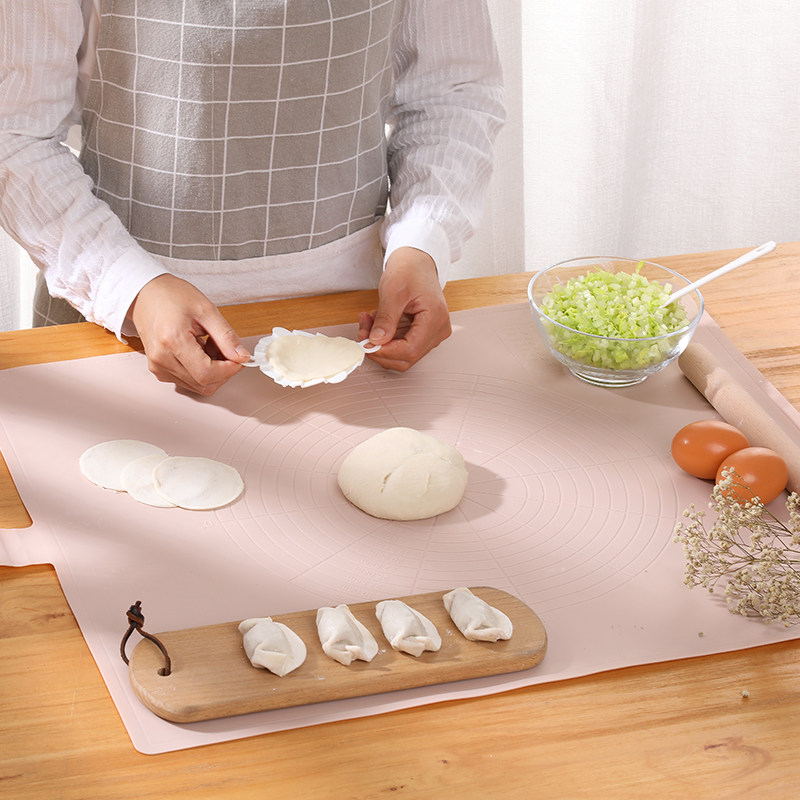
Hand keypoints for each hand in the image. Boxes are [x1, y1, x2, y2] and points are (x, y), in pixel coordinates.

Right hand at [129, 274, 250, 394]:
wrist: (146, 294)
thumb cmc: (172, 296)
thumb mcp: (206, 310)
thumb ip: (227, 337)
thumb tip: (242, 357)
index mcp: (172, 341)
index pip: (207, 373)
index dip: (229, 369)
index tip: (239, 358)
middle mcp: (162, 359)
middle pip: (204, 384)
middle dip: (223, 371)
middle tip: (225, 348)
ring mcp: (158, 367)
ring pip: (198, 386)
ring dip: (213, 372)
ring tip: (209, 346)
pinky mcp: (159, 371)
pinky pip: (189, 381)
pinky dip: (201, 371)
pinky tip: (200, 352)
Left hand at [357, 247, 450, 370]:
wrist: (416, 262)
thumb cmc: (410, 270)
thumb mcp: (393, 292)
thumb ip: (386, 319)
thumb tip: (376, 341)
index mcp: (435, 319)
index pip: (410, 349)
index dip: (385, 351)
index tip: (367, 343)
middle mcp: (438, 330)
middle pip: (407, 356)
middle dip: (381, 348)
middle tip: (363, 332)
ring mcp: (431, 334)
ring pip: (402, 354)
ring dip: (381, 344)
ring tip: (369, 322)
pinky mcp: (422, 334)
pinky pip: (401, 345)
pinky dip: (385, 339)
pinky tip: (377, 323)